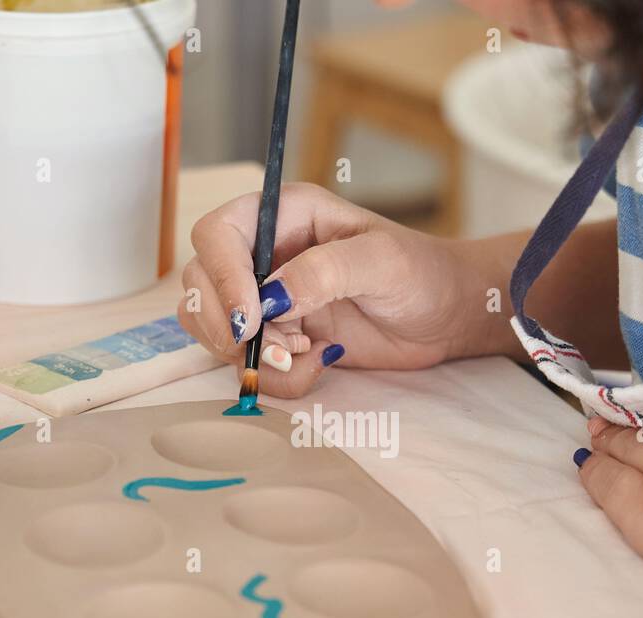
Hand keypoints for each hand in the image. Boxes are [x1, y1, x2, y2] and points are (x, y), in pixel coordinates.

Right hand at [178, 183, 507, 397]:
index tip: (252, 317)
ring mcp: (265, 299)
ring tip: (307, 353)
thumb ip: (325, 272)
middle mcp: (263, 254)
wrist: (443, 317)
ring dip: (254, 355)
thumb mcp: (382, 262)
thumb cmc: (421, 273)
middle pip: (199, 286)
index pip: (216, 235)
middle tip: (281, 348)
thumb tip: (272, 299)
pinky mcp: (277, 339)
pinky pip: (248, 365)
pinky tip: (318, 362)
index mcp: (281, 215)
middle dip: (230, 327)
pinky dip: (277, 376)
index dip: (221, 276)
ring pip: (214, 331)